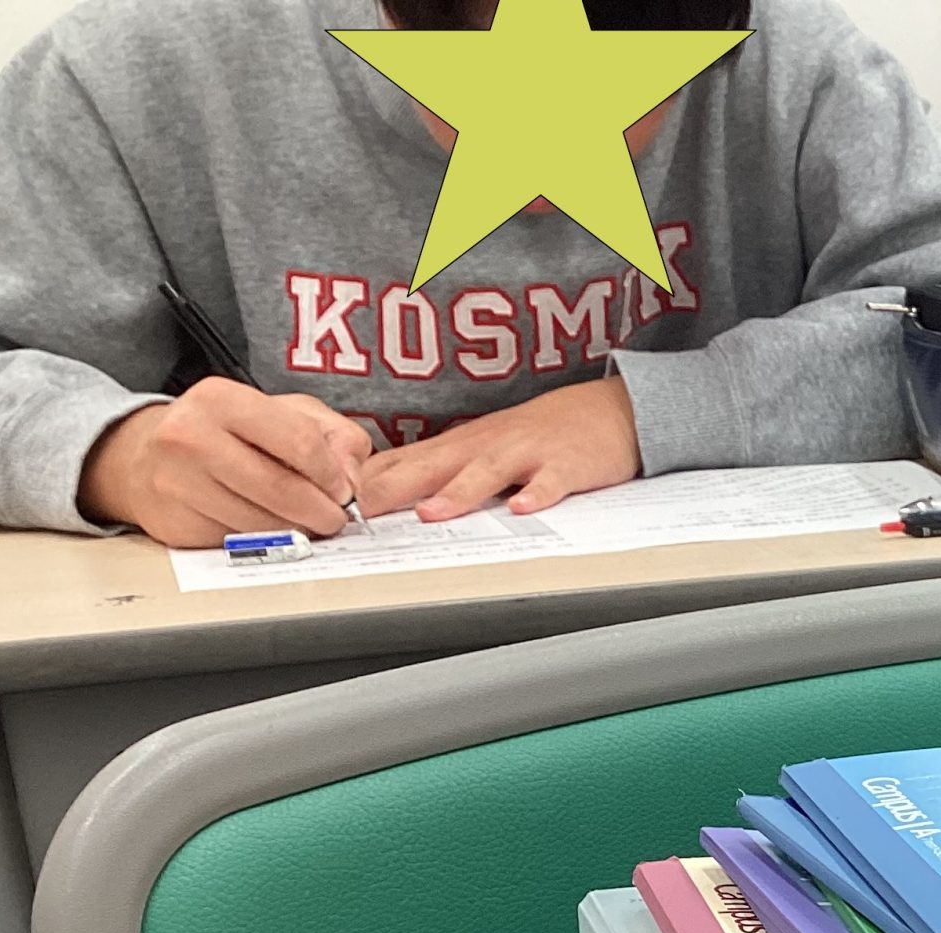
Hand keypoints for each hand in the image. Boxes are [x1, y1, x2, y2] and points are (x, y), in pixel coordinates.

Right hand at [77, 378, 370, 549]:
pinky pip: (240, 543)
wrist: (144, 457)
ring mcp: (177, 482)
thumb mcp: (282, 412)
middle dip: (323, 512)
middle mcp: (190, 436)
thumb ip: (333, 435)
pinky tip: (267, 526)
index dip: (334, 475)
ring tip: (306, 522)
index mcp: (221, 399)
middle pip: (283, 490)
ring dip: (298, 531)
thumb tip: (353, 478)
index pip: (300, 442)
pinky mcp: (175, 522)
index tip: (345, 490)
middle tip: (336, 518)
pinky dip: (266, 541)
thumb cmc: (224, 432)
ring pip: (265, 524)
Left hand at [356, 376, 641, 521]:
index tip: (330, 503)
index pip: (400, 463)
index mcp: (459, 446)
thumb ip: (436, 469)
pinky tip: (524, 509)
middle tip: (361, 513)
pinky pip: (551, 481)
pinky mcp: (567, 465)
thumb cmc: (541, 435)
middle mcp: (485, 446)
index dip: (365, 482)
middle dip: (394, 488)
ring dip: (458, 492)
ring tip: (432, 514)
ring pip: (487, 473)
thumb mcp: (481, 446)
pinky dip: (538, 493)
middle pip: (432, 465)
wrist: (610, 410)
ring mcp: (527, 453)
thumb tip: (377, 494)